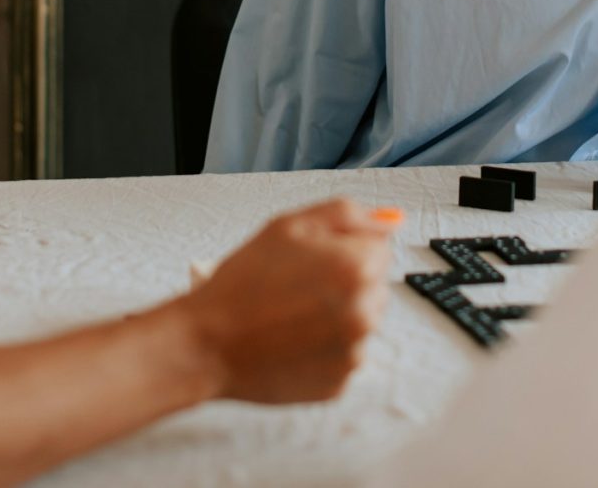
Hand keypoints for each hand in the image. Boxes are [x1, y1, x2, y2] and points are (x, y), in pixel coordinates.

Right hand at [178, 199, 399, 403]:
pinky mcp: (338, 383)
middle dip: (345, 282)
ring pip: (361, 321)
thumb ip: (346, 215)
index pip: (379, 247)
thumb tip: (392, 220)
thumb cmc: (241, 283)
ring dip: (337, 315)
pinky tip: (290, 340)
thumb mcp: (288, 226)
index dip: (342, 248)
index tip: (310, 259)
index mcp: (356, 268)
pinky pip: (344, 355)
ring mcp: (352, 353)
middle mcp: (363, 313)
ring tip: (290, 315)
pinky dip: (324, 348)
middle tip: (297, 287)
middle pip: (374, 286)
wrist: (205, 343)